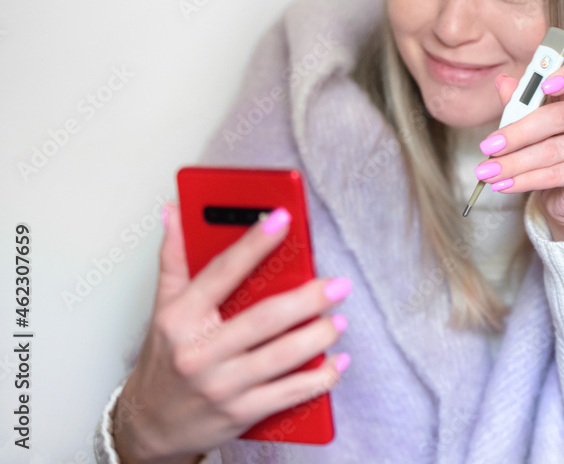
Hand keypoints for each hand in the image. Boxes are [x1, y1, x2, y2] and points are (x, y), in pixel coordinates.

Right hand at [113, 202, 350, 462]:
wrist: (150, 426)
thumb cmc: (164, 362)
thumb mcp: (162, 310)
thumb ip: (174, 260)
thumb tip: (175, 213)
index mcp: (180, 320)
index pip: (222, 273)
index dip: (254, 243)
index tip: (282, 218)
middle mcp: (200, 353)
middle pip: (264, 319)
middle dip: (308, 299)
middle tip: (338, 285)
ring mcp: (222, 386)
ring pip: (282, 357)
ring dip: (318, 337)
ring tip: (339, 320)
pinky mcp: (241, 413)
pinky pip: (289, 393)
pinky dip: (320, 378)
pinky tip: (337, 362)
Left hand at [476, 49, 563, 240]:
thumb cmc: (551, 148)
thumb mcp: (532, 121)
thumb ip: (520, 102)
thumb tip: (503, 82)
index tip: (543, 85)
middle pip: (558, 116)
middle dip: (517, 133)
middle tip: (489, 145)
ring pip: (551, 150)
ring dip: (513, 163)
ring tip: (487, 171)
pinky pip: (554, 174)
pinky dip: (523, 180)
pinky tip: (504, 184)